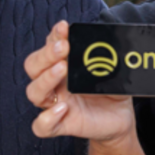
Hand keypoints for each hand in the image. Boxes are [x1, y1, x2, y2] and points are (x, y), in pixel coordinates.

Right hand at [24, 21, 134, 143]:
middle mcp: (55, 83)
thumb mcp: (113, 70)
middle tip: (63, 47)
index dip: (53, 36)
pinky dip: (47, 118)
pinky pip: (42, 126)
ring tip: (62, 69)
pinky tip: (62, 108)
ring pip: (34, 92)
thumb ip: (108, 58)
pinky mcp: (61, 125)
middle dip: (45, 55)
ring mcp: (55, 104)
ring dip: (45, 79)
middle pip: (34, 66)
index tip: (64, 27)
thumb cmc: (112, 89)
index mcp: (63, 65)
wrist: (121, 117)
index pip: (48, 47)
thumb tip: (111, 44)